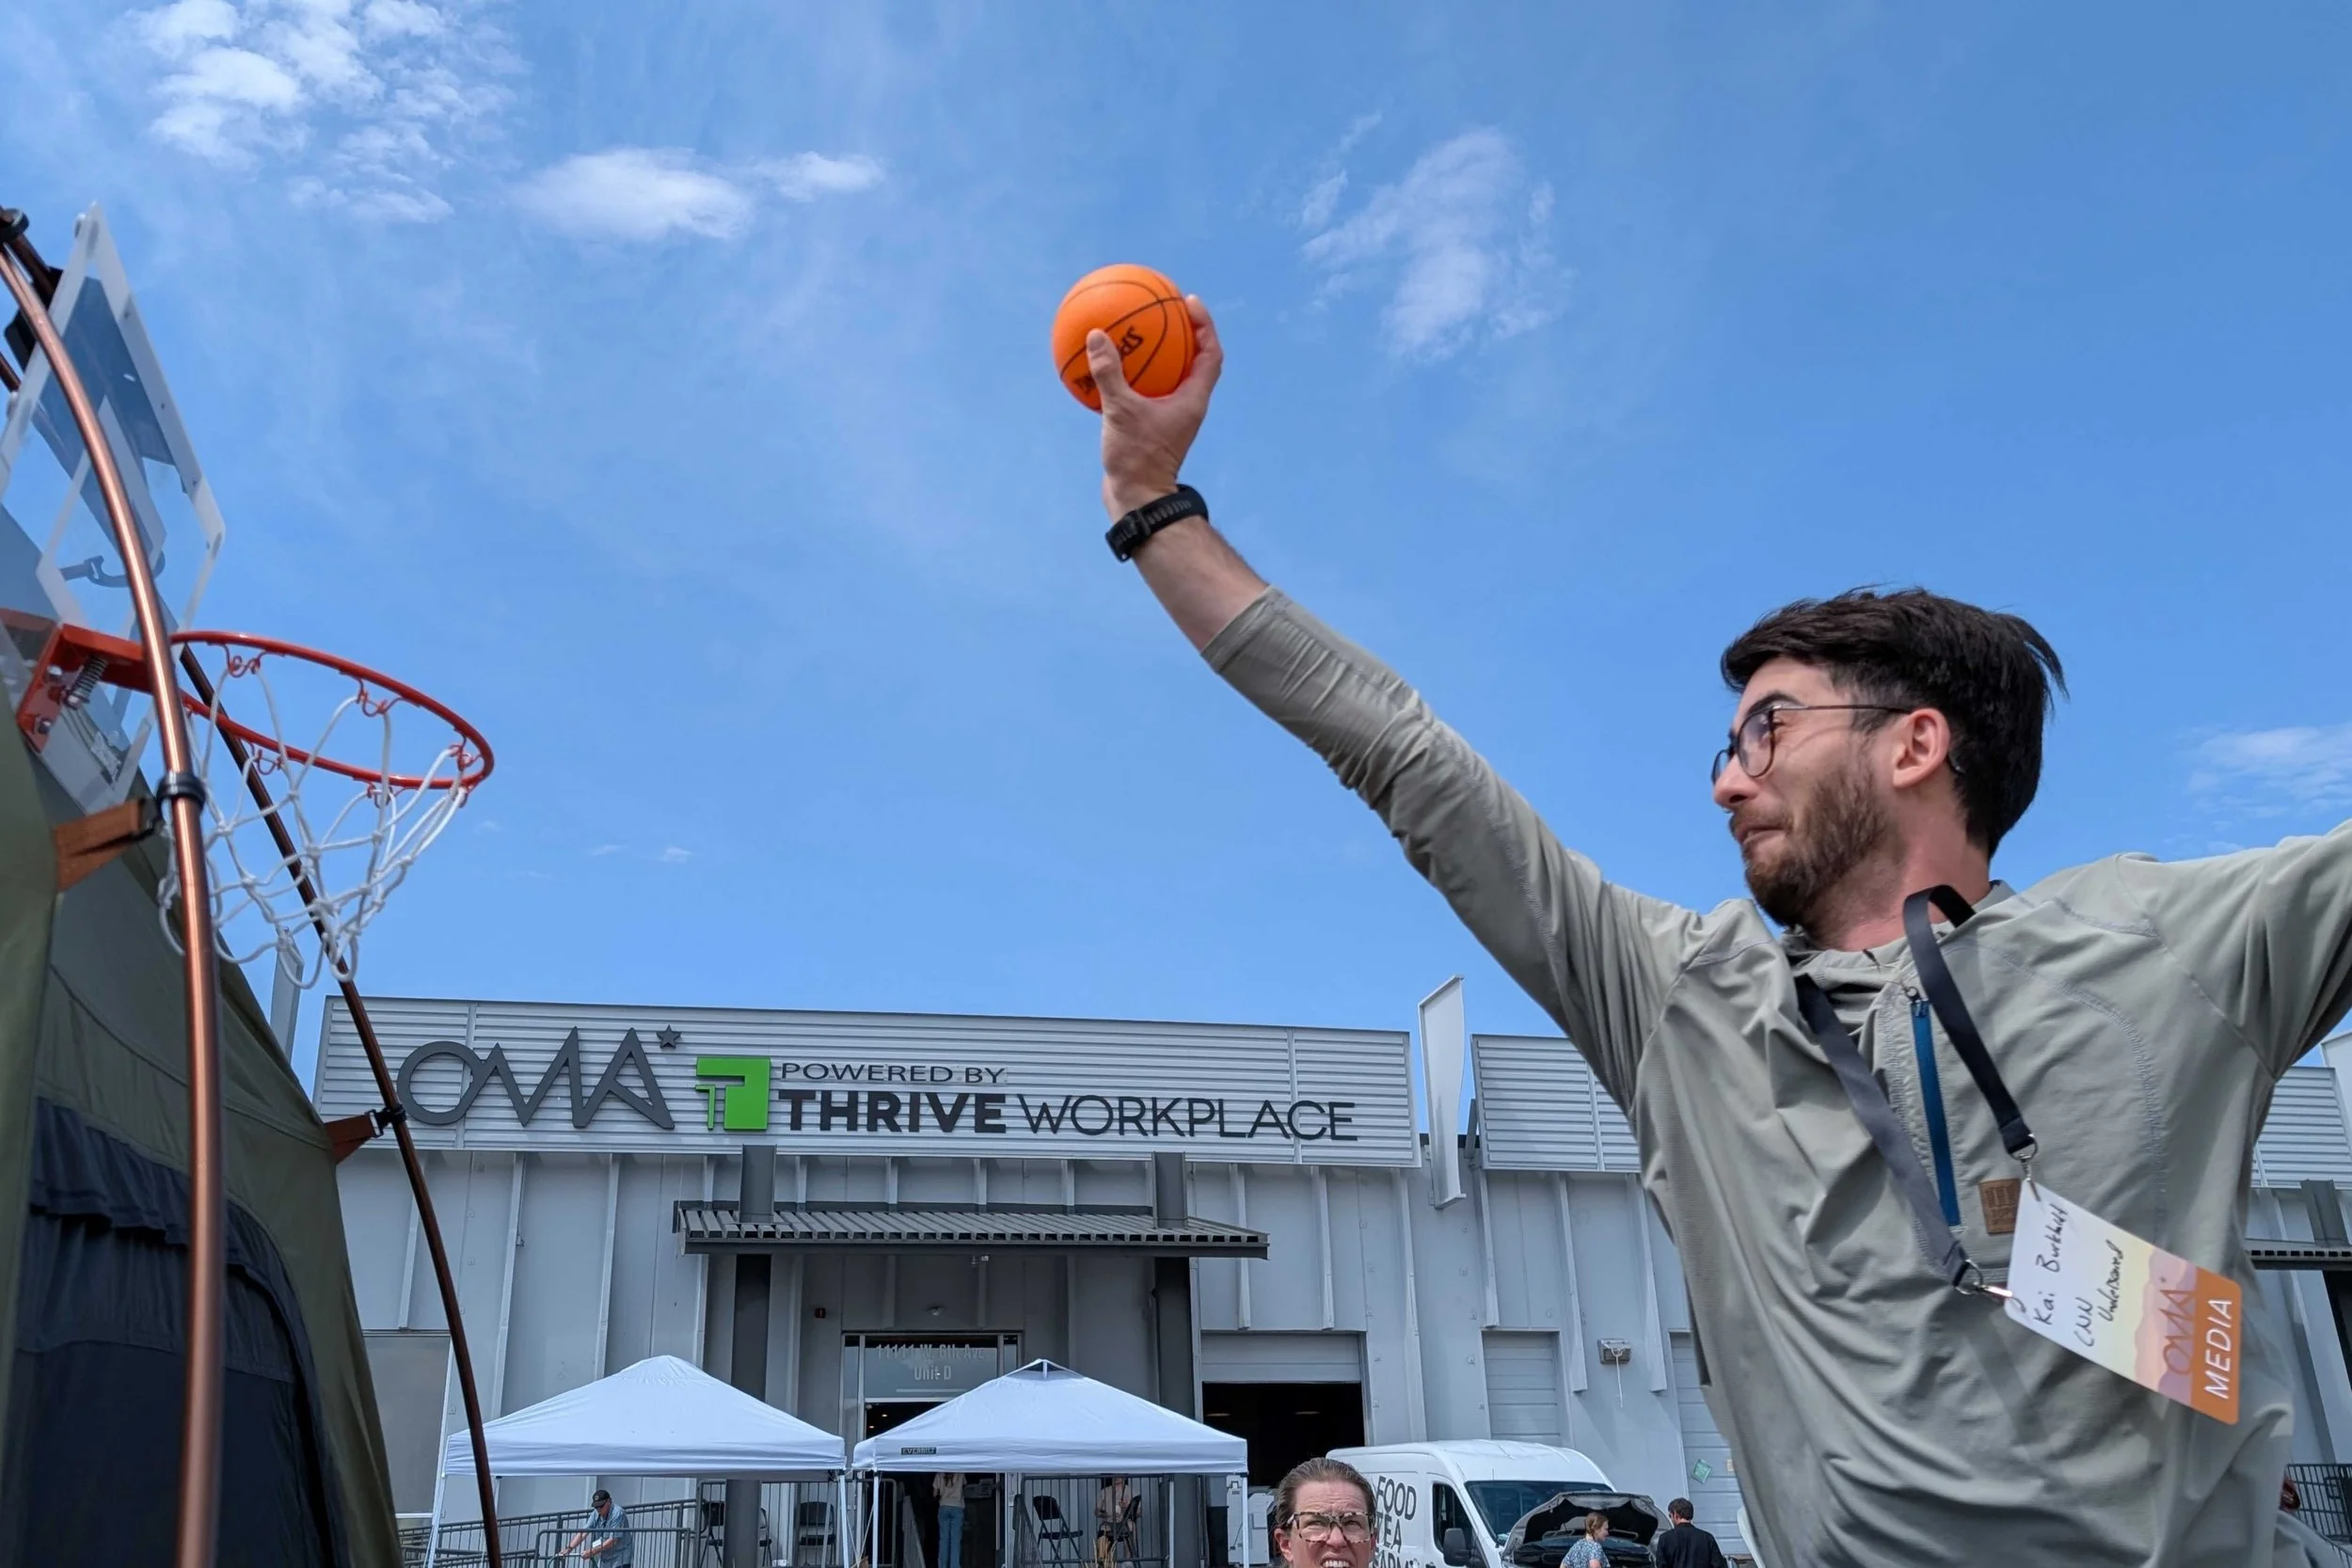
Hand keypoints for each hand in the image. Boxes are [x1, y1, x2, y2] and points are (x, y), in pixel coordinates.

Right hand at [1089, 296, 1223, 520]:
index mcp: (1192, 401)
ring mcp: (1169, 419)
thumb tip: (1096, 335)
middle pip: (1193, 361)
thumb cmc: (1137, 460)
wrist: (1137, 499)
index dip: (1205, 326)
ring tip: (1139, 331)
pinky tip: (1109, 367)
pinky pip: (1145, 394)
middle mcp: (1186, 407)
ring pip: (1169, 378)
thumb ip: (1110, 373)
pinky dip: (1131, 378)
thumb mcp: (1120, 412)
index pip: (1210, 355)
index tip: (1190, 302)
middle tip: (1166, 307)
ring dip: (1159, 355)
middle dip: (1183, 333)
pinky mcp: (1151, 428)